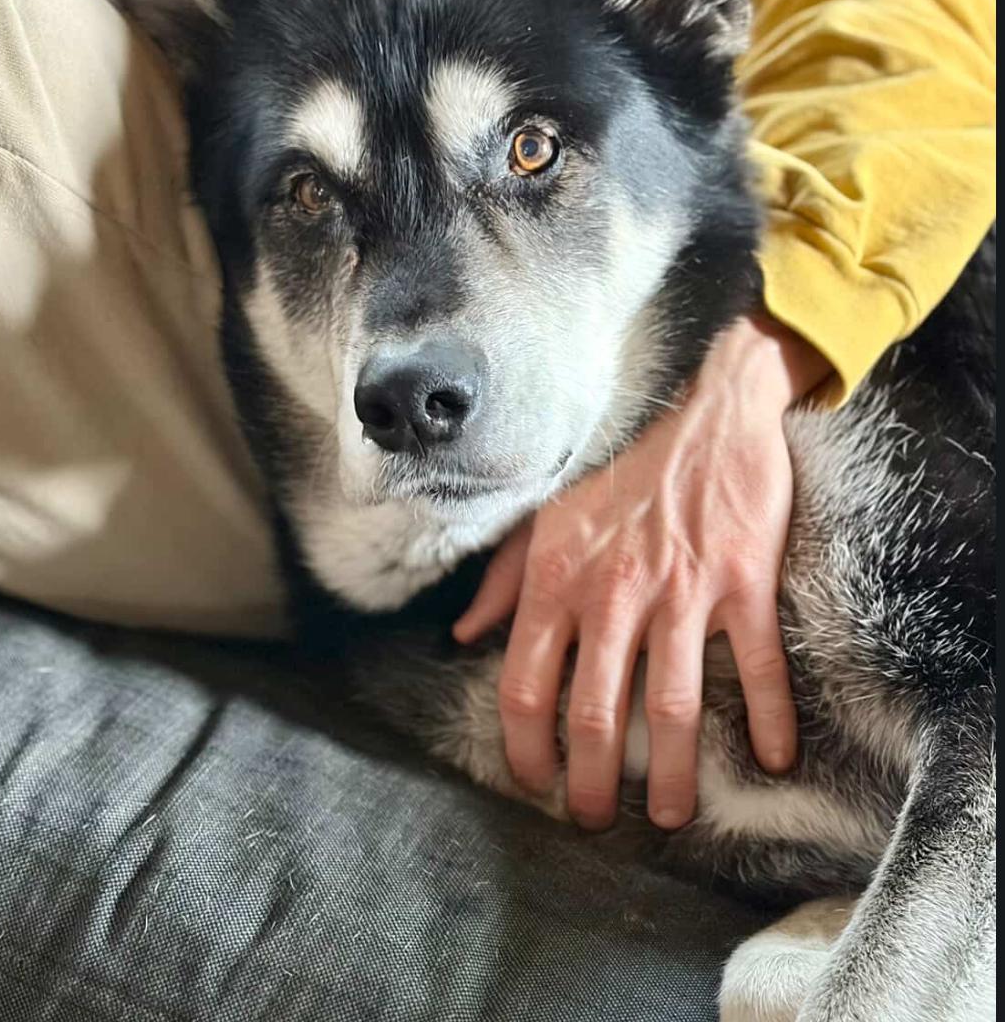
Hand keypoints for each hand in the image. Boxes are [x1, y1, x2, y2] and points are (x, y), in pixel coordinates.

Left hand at [452, 314, 829, 831]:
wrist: (709, 418)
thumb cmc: (625, 476)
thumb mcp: (548, 519)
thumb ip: (502, 579)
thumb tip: (463, 634)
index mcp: (558, 577)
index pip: (524, 683)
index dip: (524, 746)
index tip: (534, 781)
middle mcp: (613, 591)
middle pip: (594, 711)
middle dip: (591, 780)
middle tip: (594, 819)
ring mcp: (681, 590)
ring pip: (672, 707)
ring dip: (671, 774)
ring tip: (668, 814)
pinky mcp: (743, 581)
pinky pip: (757, 665)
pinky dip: (769, 718)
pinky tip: (773, 758)